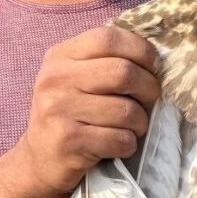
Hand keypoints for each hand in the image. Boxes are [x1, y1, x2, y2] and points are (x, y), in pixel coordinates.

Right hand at [15, 26, 160, 196]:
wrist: (40, 159)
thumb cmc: (71, 115)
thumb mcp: (77, 78)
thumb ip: (106, 61)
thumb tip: (156, 56)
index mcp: (60, 56)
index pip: (108, 37)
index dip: (141, 50)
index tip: (154, 67)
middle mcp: (55, 79)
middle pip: (123, 73)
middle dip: (149, 89)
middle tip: (149, 101)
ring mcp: (58, 109)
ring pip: (127, 110)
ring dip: (140, 123)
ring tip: (131, 127)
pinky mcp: (68, 141)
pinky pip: (120, 139)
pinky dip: (128, 145)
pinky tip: (118, 145)